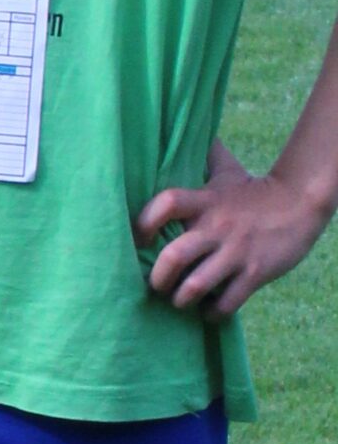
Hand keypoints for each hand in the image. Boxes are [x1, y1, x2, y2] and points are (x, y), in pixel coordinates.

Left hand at [134, 147, 333, 319]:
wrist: (304, 202)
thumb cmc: (256, 191)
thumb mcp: (228, 171)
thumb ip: (204, 157)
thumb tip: (188, 130)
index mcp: (205, 201)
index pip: (165, 204)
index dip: (143, 223)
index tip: (138, 240)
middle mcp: (216, 227)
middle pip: (173, 256)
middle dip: (157, 279)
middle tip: (156, 286)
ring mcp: (236, 251)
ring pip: (196, 285)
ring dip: (181, 300)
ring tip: (180, 301)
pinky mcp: (256, 272)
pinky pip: (227, 302)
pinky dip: (212, 313)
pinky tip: (208, 311)